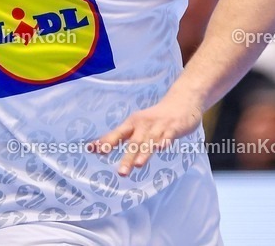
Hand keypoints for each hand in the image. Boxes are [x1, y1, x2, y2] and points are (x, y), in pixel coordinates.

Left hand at [89, 92, 203, 175]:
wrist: (181, 101)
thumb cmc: (153, 119)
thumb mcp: (135, 125)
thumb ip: (117, 137)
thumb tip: (95, 148)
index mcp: (132, 124)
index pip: (117, 134)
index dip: (106, 142)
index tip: (93, 150)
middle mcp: (144, 124)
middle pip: (134, 142)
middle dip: (128, 157)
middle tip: (121, 173)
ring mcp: (159, 126)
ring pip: (151, 140)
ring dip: (145, 152)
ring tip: (138, 165)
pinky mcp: (174, 127)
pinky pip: (169, 135)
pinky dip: (165, 141)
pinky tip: (162, 148)